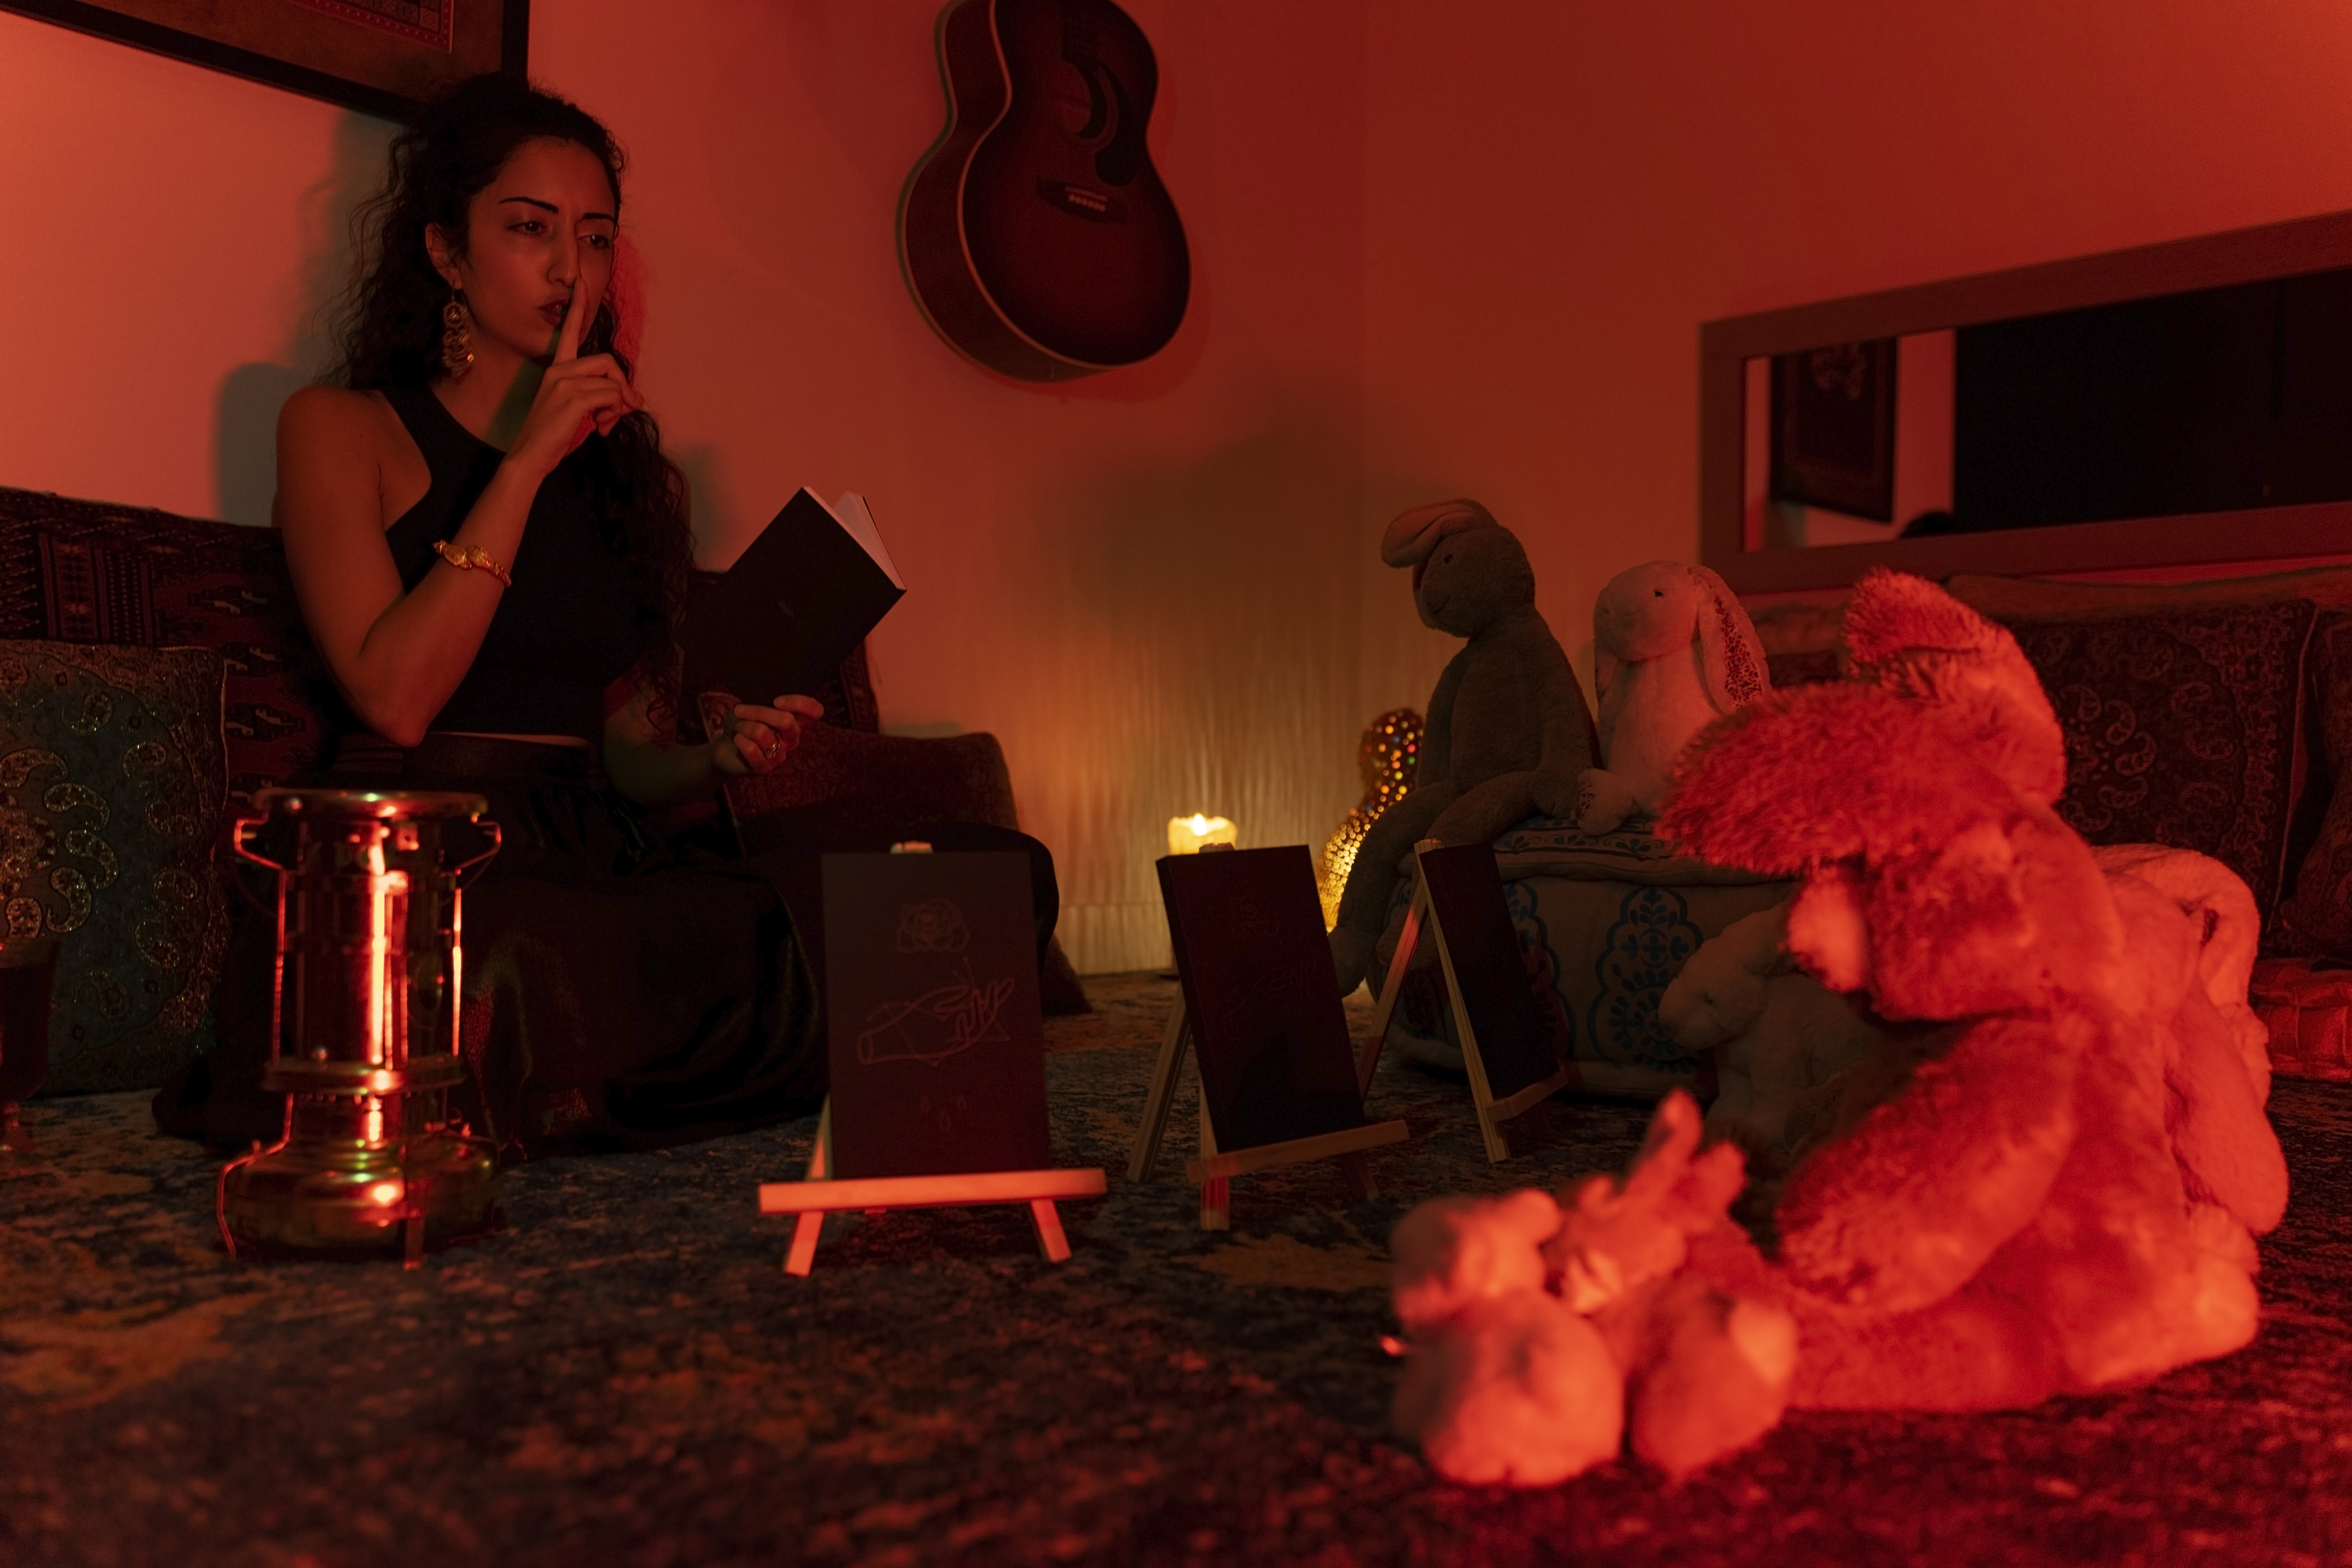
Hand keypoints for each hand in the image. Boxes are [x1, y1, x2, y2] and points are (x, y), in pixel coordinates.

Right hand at [505, 280, 644, 478]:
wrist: (531, 456)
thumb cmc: (555, 436)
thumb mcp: (581, 412)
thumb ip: (603, 398)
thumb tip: (633, 399)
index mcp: (557, 369)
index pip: (568, 331)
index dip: (577, 305)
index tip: (580, 281)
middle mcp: (559, 370)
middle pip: (607, 361)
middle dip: (623, 385)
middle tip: (625, 409)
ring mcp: (564, 382)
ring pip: (611, 382)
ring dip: (617, 406)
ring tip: (604, 424)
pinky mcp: (572, 398)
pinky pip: (610, 397)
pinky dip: (613, 414)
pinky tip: (600, 428)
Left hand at [713, 694, 824, 777]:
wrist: (725, 747)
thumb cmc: (742, 723)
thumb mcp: (752, 705)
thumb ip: (764, 700)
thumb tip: (768, 698)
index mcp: (795, 721)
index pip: (815, 711)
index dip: (800, 703)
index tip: (776, 701)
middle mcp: (792, 738)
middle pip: (786, 721)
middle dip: (759, 712)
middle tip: (740, 710)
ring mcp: (780, 754)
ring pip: (764, 733)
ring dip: (744, 726)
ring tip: (738, 728)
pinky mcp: (765, 768)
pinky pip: (753, 751)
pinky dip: (741, 741)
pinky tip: (738, 739)